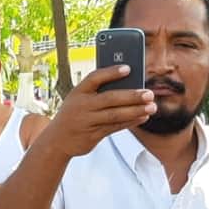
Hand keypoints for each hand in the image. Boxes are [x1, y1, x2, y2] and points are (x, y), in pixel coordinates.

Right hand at [40, 66, 155, 158]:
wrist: (56, 140)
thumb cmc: (73, 114)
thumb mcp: (78, 99)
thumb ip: (97, 92)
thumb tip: (128, 85)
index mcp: (78, 92)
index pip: (95, 78)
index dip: (111, 72)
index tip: (129, 68)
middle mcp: (82, 106)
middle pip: (110, 98)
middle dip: (132, 96)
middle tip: (149, 93)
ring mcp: (87, 121)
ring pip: (115, 115)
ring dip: (135, 110)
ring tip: (151, 107)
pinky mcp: (93, 135)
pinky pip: (115, 127)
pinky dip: (130, 122)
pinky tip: (142, 117)